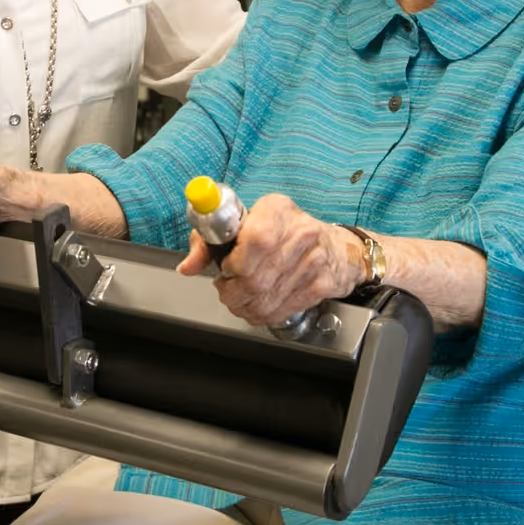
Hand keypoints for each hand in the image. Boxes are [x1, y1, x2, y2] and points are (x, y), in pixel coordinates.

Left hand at [177, 193, 363, 327]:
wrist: (336, 249)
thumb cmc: (284, 232)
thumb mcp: (247, 222)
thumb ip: (209, 241)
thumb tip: (187, 266)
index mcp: (278, 209)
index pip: (255, 239)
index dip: (234, 262)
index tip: (225, 266)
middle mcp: (301, 233)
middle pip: (255, 278)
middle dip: (231, 291)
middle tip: (226, 287)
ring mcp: (314, 262)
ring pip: (264, 300)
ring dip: (242, 306)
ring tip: (238, 297)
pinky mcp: (321, 286)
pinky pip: (279, 311)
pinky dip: (260, 315)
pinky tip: (257, 304)